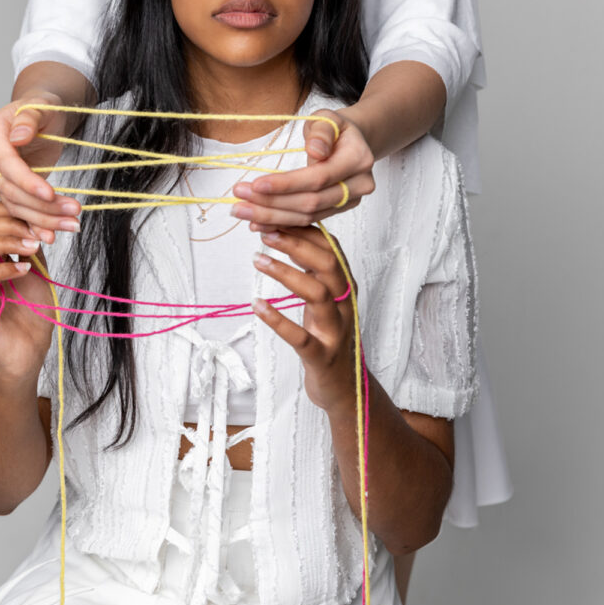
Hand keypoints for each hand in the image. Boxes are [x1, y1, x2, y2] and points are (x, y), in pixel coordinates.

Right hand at [0, 94, 80, 242]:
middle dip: (41, 205)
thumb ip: (30, 118)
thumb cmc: (44, 107)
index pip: (7, 164)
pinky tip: (50, 235)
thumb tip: (18, 136)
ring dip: (43, 218)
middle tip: (72, 212)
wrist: (44, 116)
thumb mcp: (42, 106)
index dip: (27, 181)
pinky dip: (35, 223)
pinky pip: (18, 209)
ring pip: (14, 204)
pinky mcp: (7, 187)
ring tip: (71, 224)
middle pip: (10, 188)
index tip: (50, 193)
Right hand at [0, 201, 53, 380]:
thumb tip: (37, 217)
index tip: (43, 216)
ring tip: (32, 248)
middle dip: (10, 223)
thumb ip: (32, 243)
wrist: (31, 351)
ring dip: (6, 242)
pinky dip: (1, 270)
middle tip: (37, 233)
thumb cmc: (33, 312)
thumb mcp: (38, 268)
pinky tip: (24, 270)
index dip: (12, 210)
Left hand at [232, 108, 373, 230]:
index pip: (318, 177)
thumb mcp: (327, 118)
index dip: (286, 184)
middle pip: (311, 202)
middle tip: (238, 203)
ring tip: (242, 212)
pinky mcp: (339, 209)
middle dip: (272, 204)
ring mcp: (351, 200)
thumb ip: (320, 132)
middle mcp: (359, 184)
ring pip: (308, 215)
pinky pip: (309, 219)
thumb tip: (316, 150)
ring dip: (272, 217)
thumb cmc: (335, 127)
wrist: (353, 140)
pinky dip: (282, 222)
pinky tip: (258, 222)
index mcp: (358, 158)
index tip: (256, 184)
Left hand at [252, 225, 355, 412]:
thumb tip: (287, 232)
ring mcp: (335, 331)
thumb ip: (312, 268)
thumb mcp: (325, 298)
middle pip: (328, 264)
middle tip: (265, 232)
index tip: (276, 215)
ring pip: (318, 294)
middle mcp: (345, 304)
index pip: (331, 247)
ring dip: (286, 273)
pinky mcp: (321, 357)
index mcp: (345, 286)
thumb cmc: (329, 336)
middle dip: (296, 243)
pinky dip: (277, 320)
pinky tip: (257, 306)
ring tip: (257, 260)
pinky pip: (301, 338)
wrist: (346, 388)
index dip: (304, 229)